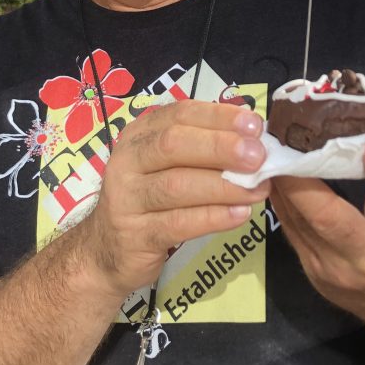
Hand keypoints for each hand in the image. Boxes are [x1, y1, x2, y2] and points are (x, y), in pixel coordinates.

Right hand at [81, 101, 269, 297]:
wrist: (106, 251)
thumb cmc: (149, 199)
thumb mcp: (166, 165)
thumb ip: (202, 148)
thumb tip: (253, 137)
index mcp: (140, 134)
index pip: (179, 114)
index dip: (218, 117)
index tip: (254, 125)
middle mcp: (128, 160)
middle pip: (174, 145)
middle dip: (220, 147)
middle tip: (258, 156)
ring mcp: (127, 198)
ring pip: (177, 185)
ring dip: (223, 185)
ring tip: (258, 189)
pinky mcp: (134, 235)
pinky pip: (178, 223)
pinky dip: (213, 217)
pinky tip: (240, 215)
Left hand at [270, 141, 364, 327]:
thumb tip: (363, 133)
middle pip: (331, 220)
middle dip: (302, 181)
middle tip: (285, 144)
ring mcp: (336, 272)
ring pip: (299, 223)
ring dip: (281, 184)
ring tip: (269, 149)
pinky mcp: (313, 272)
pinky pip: (291, 229)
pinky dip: (279, 198)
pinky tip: (271, 174)